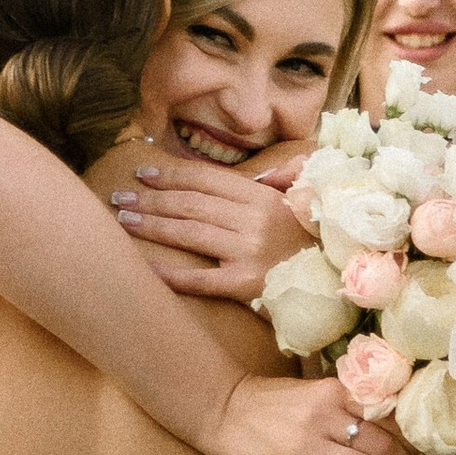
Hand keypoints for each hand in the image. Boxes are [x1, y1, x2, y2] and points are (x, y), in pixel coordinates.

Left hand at [111, 155, 308, 300]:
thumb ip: (285, 177)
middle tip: (120, 198)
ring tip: (124, 220)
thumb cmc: (315, 240)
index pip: (206, 179)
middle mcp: (252, 220)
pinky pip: (200, 279)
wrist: (335, 280)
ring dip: (151, 225)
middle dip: (151, 199)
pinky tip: (144, 268)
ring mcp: (247, 252)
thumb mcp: (304, 200)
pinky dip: (170, 275)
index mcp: (261, 197)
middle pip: (190, 205)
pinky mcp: (245, 285)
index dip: (171, 174)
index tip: (144, 173)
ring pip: (189, 234)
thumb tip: (266, 169)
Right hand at [212, 369, 415, 454]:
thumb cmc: (273, 400)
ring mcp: (310, 448)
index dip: (409, 438)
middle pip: (385, 446)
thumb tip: (392, 425)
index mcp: (335, 392)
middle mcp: (326, 418)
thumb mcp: (315, 390)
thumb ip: (349, 403)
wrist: (224, 410)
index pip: (389, 417)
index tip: (417, 449)